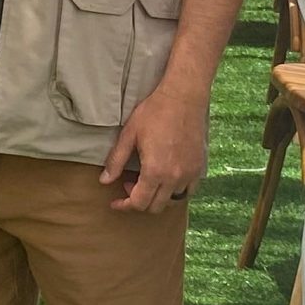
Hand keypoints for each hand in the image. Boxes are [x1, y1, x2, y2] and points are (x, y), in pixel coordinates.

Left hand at [101, 80, 207, 211]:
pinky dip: (175, 190)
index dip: (124, 205)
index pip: (139, 203)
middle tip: (129, 183)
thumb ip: (116, 160)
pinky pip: (188, 190)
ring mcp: (190, 173)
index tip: (116, 202)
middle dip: (139, 201)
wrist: (183, 98)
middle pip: (155, 206)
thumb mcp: (129, 135)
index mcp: (155, 171)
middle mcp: (175, 177)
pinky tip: (166, 177)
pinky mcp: (199, 167)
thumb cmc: (154, 112)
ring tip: (147, 179)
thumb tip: (104, 180)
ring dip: (157, 196)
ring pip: (173, 200)